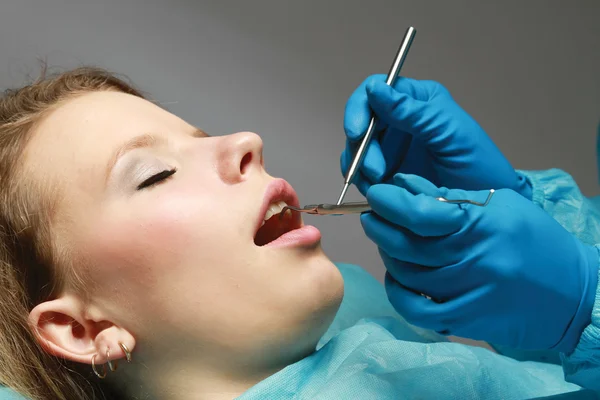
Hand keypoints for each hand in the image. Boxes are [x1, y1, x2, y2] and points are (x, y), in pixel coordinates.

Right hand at [341, 75, 531, 197]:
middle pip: (361, 123)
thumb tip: (373, 88)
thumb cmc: (478, 165)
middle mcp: (400, 120)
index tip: (356, 134)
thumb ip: (411, 112)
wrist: (486, 207)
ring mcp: (392, 148)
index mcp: (418, 101)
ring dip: (360, 167)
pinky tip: (378, 193)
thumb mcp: (449, 133)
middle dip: (362, 148)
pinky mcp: (387, 173)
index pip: (375, 90)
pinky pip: (362, 173)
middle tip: (377, 173)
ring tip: (380, 186)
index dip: (359, 109)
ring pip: (357, 149)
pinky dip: (363, 182)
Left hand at [361, 173, 598, 352]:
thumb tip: (404, 184)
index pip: (421, 212)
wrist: (574, 294)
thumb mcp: (500, 206)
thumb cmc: (536, 241)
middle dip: (380, 226)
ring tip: (388, 242)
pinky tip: (396, 278)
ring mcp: (468, 292)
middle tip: (373, 216)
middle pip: (407, 245)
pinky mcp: (467, 319)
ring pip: (407, 275)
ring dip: (388, 255)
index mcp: (483, 224)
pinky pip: (415, 310)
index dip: (390, 202)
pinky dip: (397, 293)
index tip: (377, 194)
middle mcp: (474, 259)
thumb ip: (450, 197)